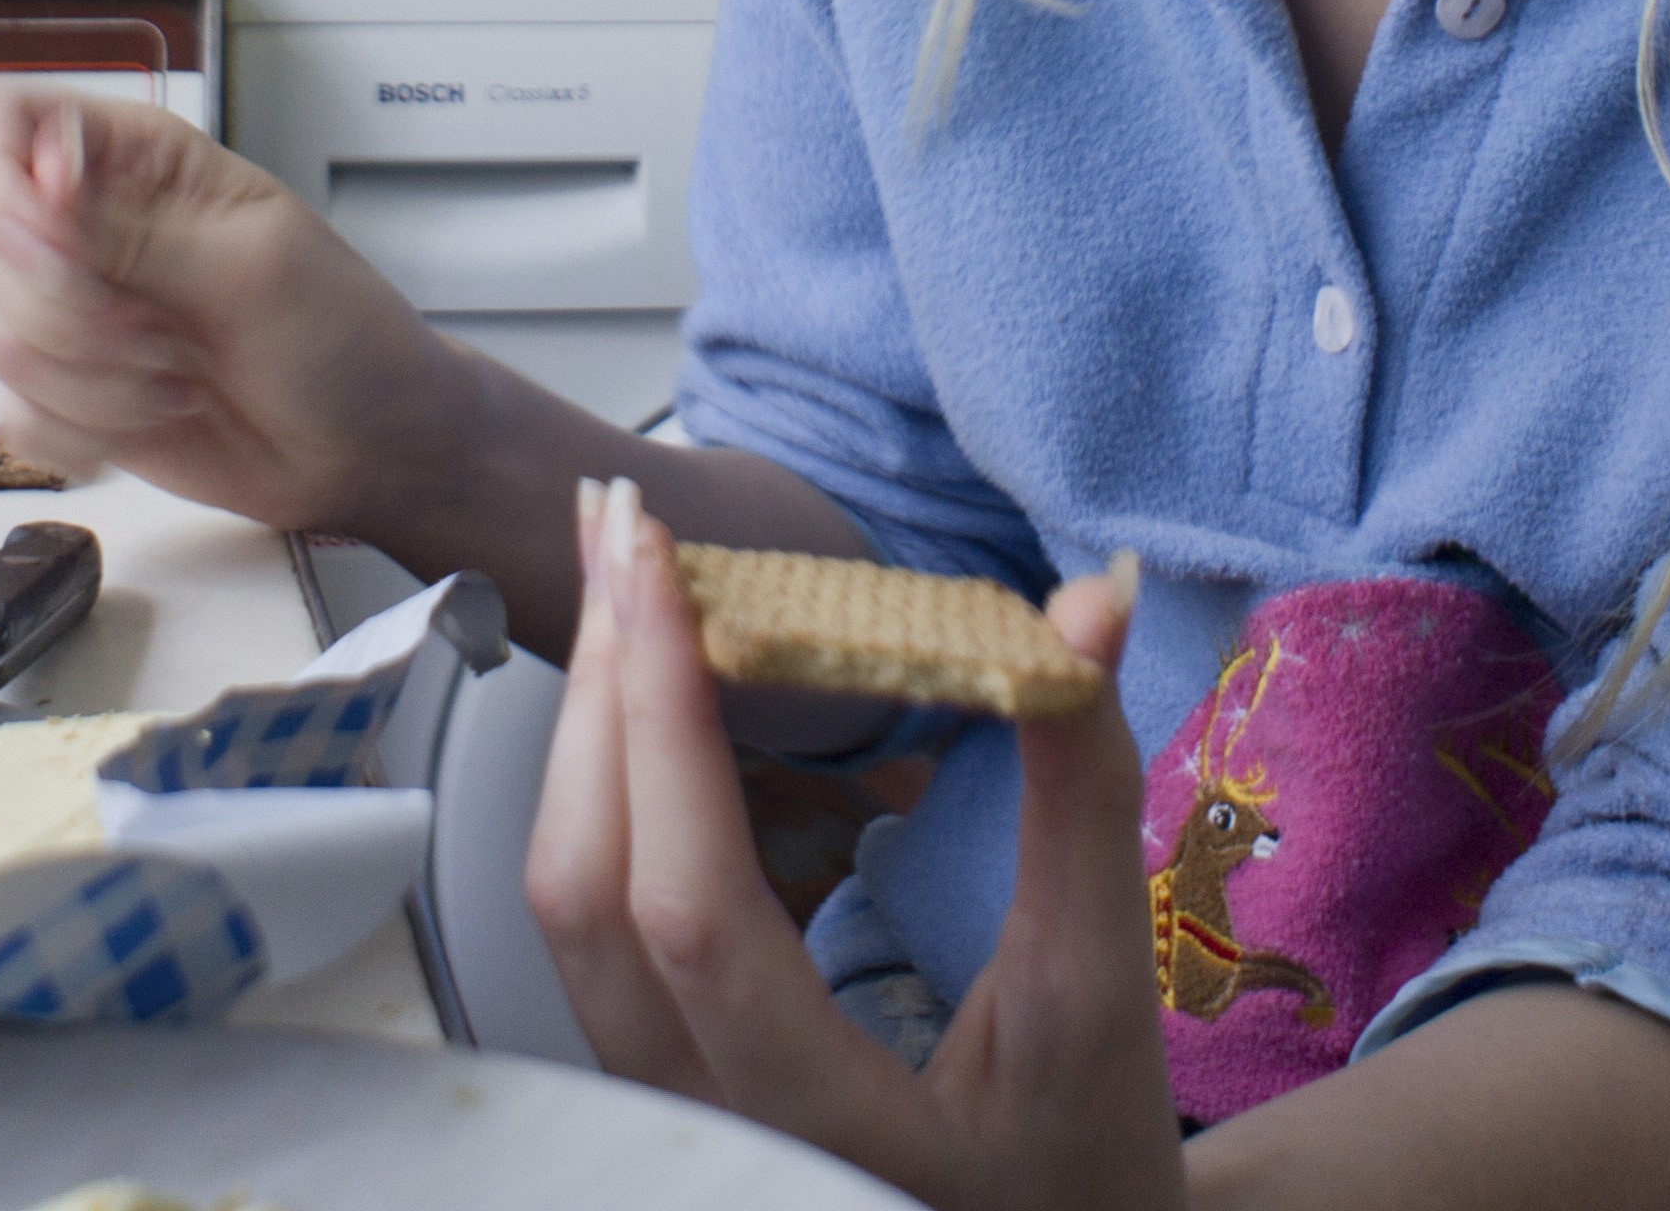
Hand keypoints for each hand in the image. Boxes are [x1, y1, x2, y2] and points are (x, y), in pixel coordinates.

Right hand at [0, 81, 467, 534]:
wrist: (369, 447)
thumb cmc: (343, 335)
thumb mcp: (254, 266)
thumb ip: (132, 231)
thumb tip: (32, 187)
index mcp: (134, 158)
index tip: (56, 245)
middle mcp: (89, 225)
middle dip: (56, 304)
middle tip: (153, 325)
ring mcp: (74, 310)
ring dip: (89, 379)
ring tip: (177, 375)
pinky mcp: (70, 391)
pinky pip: (11, 412)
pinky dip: (80, 432)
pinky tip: (152, 418)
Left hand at [528, 479, 1184, 1210]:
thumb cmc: (1084, 1151)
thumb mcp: (1101, 990)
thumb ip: (1081, 796)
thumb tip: (1082, 608)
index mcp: (816, 1120)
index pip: (689, 904)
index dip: (661, 719)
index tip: (662, 563)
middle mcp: (704, 1126)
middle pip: (589, 891)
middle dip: (602, 687)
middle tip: (626, 521)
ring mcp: (662, 1105)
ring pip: (568, 903)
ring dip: (589, 727)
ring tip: (631, 578)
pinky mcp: (655, 1071)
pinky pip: (592, 916)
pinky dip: (604, 786)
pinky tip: (646, 691)